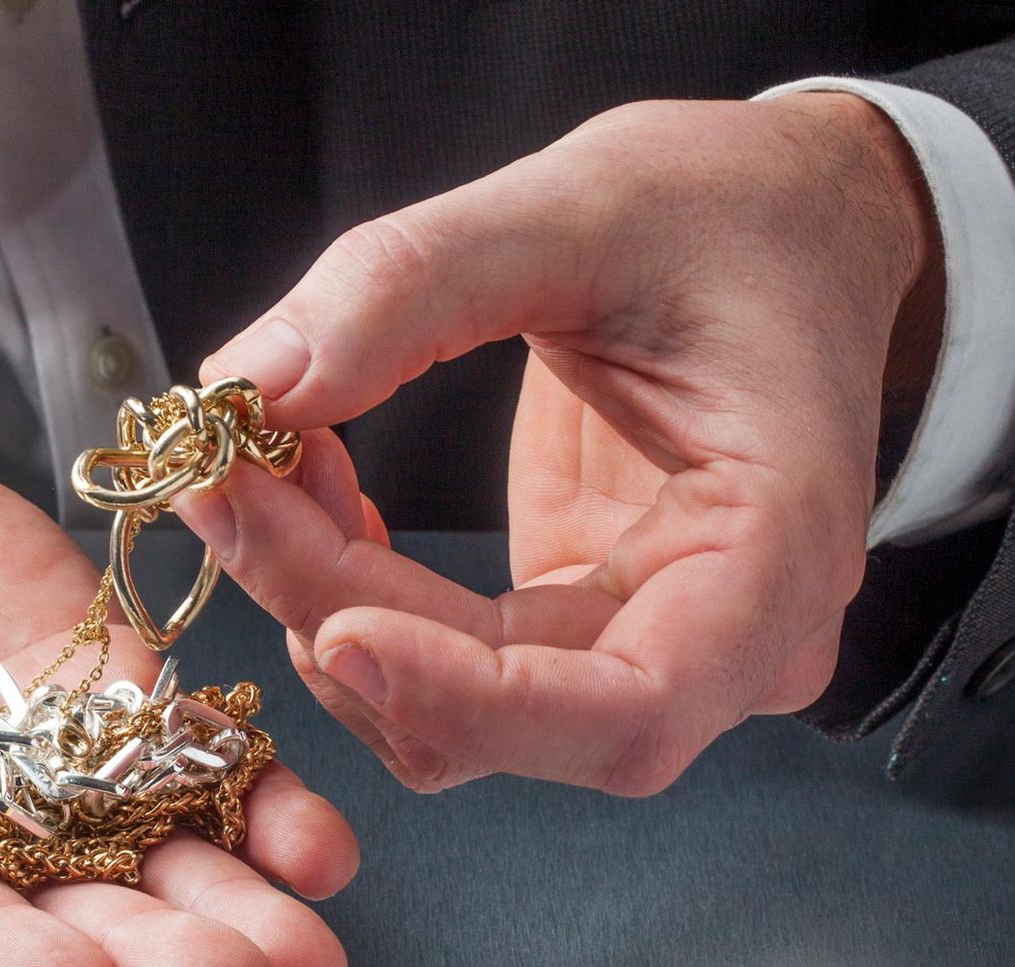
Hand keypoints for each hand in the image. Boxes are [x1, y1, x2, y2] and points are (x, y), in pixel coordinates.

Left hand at [176, 94, 942, 794]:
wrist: (784, 220)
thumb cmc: (734, 213)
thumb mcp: (580, 204)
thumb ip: (412, 285)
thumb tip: (257, 380)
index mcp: (777, 555)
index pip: (626, 713)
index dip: (465, 699)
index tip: (331, 626)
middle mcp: (722, 639)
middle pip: (507, 715)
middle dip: (342, 615)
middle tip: (230, 490)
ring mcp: (644, 640)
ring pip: (452, 708)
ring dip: (326, 607)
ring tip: (263, 467)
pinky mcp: (571, 615)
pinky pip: (440, 657)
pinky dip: (348, 591)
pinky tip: (305, 494)